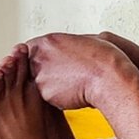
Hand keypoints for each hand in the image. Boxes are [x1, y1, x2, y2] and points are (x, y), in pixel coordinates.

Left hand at [23, 33, 138, 110]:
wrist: (108, 78)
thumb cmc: (103, 58)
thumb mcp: (82, 40)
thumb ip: (66, 45)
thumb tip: (66, 47)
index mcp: (48, 42)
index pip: (29, 49)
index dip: (40, 57)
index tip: (48, 62)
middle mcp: (39, 59)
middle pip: (31, 66)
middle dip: (42, 71)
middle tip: (62, 75)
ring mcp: (40, 77)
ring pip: (39, 83)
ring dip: (50, 85)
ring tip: (72, 84)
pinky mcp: (46, 94)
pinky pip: (49, 97)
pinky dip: (58, 97)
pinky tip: (74, 93)